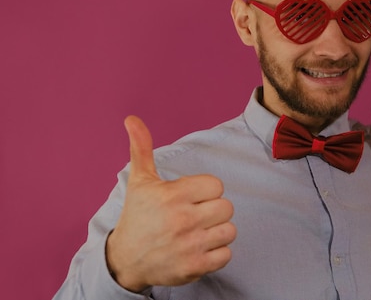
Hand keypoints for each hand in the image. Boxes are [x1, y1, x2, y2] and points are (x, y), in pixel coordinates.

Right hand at [106, 115, 235, 291]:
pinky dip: (217, 253)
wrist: (125, 260)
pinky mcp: (194, 267)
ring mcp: (189, 245)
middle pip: (227, 208)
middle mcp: (182, 220)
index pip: (217, 186)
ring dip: (217, 232)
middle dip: (213, 210)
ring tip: (198, 232)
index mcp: (173, 195)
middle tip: (196, 215)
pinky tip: (199, 248)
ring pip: (230, 230)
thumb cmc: (138, 216)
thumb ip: (142, 148)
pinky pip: (227, 254)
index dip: (206, 191)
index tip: (191, 197)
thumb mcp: (139, 181)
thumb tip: (132, 119)